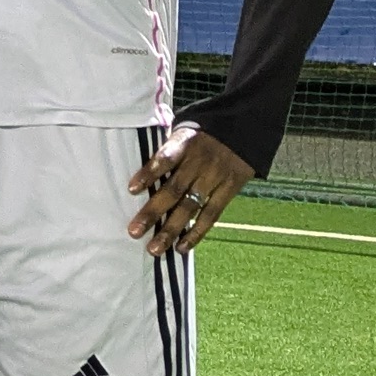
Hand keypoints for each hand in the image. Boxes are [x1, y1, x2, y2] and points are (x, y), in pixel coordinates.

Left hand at [126, 123, 256, 254]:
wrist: (244, 126)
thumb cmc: (202, 135)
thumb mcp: (183, 131)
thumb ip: (166, 151)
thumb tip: (140, 175)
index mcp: (185, 143)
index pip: (165, 158)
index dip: (149, 173)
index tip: (131, 189)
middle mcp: (199, 162)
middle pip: (174, 189)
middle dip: (153, 212)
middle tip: (134, 231)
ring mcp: (215, 177)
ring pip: (190, 207)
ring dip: (171, 229)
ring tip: (154, 248)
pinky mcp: (229, 189)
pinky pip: (212, 214)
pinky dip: (196, 232)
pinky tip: (181, 247)